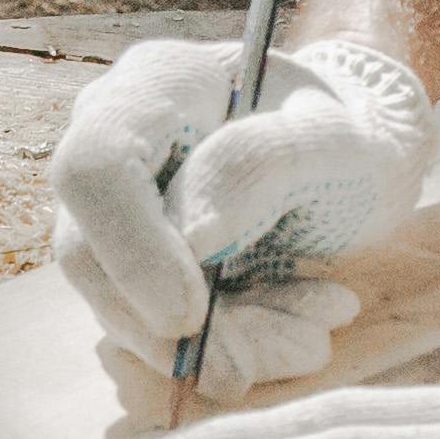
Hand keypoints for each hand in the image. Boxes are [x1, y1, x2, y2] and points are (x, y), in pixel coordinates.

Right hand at [49, 34, 434, 403]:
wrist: (353, 160)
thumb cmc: (349, 136)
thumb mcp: (338, 141)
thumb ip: (265, 165)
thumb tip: (190, 237)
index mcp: (159, 82)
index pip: (97, 165)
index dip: (130, 250)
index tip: (190, 317)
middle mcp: (114, 137)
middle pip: (86, 250)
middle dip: (173, 325)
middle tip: (271, 356)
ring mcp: (112, 201)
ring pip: (118, 304)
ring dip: (218, 344)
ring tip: (312, 337)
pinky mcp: (130, 262)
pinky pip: (150, 328)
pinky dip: (226, 348)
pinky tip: (297, 329)